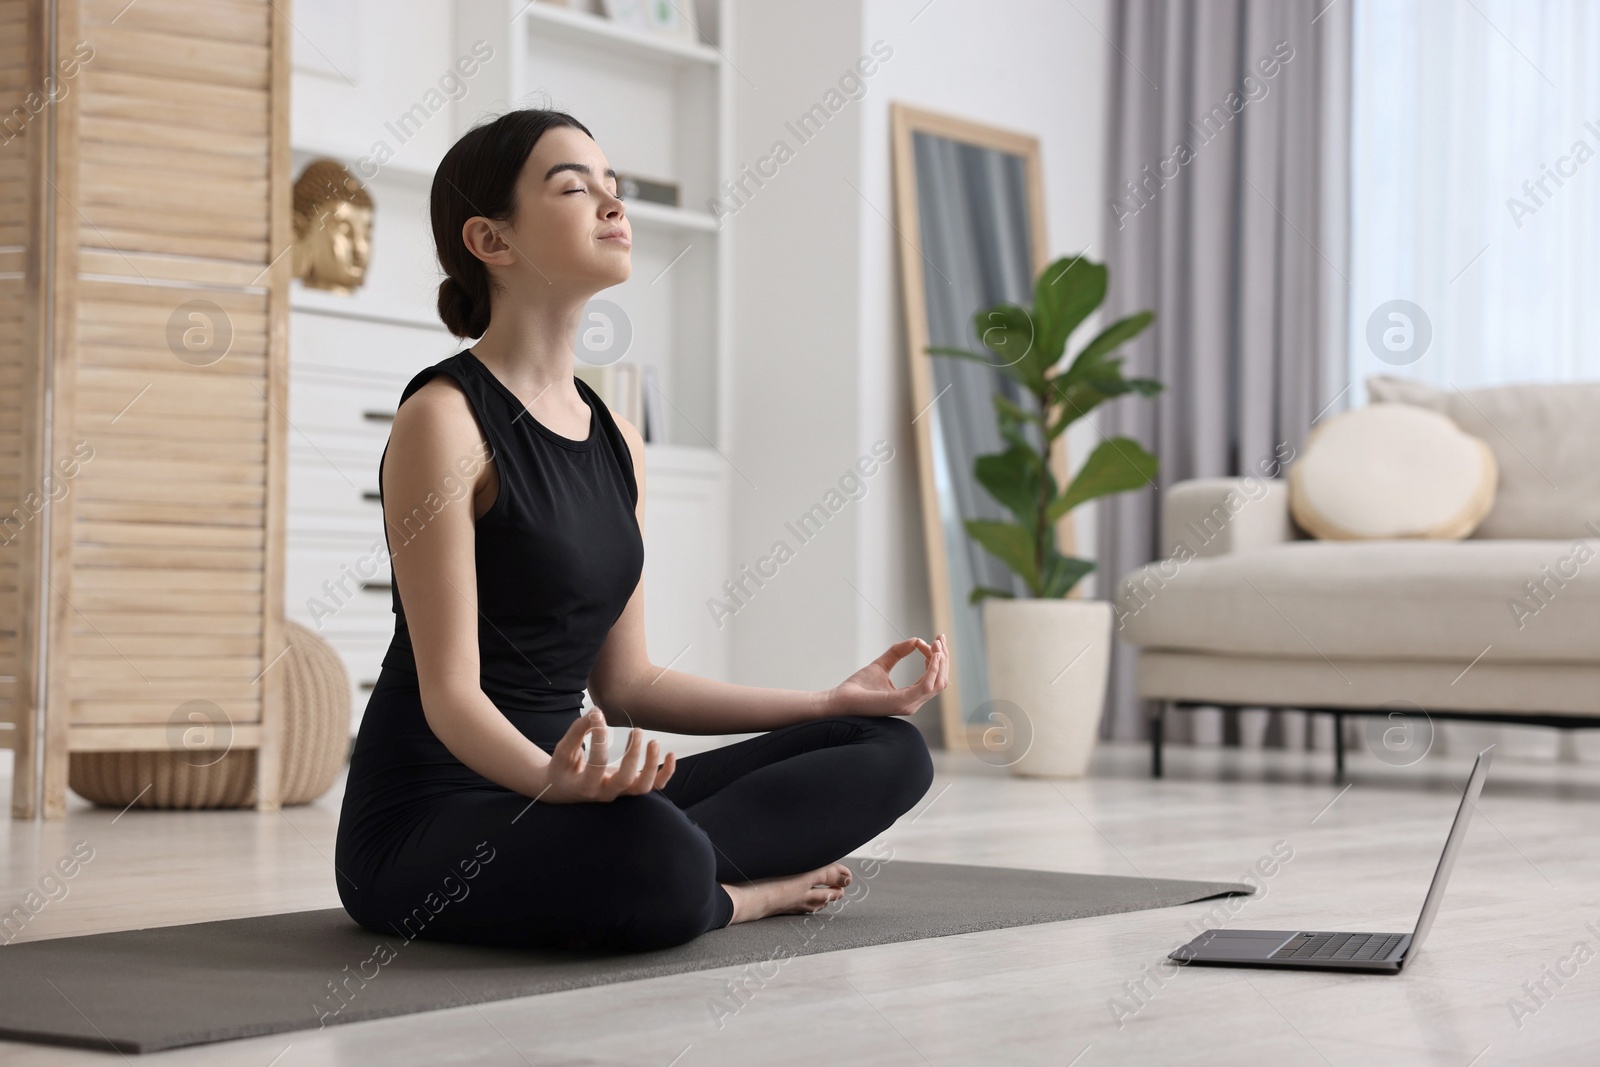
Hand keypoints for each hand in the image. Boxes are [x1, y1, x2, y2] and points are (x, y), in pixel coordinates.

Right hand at [535, 708, 676, 803]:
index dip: (599, 740)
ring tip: (653, 741)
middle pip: (626, 780)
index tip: (598, 717)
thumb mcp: (563, 750)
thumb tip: (596, 711)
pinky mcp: (630, 789)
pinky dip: (666, 773)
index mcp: (584, 786)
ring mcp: (620, 793)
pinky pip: (654, 786)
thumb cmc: (562, 768)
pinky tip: (670, 754)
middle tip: (637, 730)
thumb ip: (578, 731)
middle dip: (634, 755)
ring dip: (652, 765)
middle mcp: (604, 793)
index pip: (597, 765)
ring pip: (643, 787)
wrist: (563, 789)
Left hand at [827, 633, 948, 717]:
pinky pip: (927, 685)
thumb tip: (915, 640)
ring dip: (941, 662)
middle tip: (940, 638)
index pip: (933, 678)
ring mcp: (909, 704)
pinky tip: (932, 655)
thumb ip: (897, 653)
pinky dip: (933, 669)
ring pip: (938, 683)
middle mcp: (913, 702)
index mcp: (910, 696)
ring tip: (937, 645)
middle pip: (941, 680)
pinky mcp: (902, 702)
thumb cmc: (858, 688)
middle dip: (944, 658)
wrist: (840, 700)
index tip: (930, 641)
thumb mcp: (881, 665)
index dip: (936, 658)